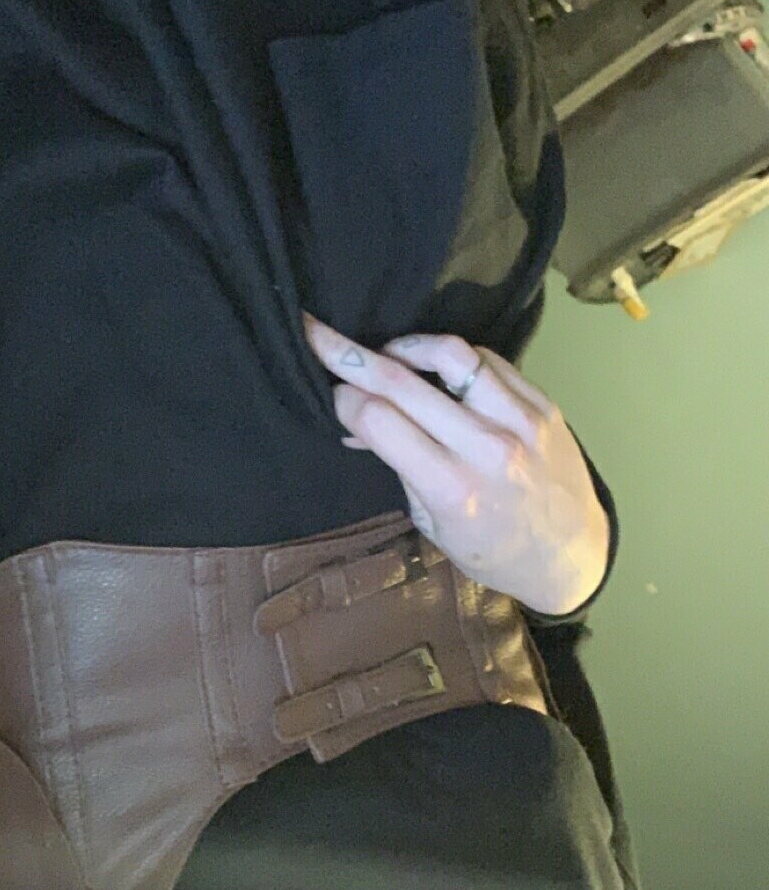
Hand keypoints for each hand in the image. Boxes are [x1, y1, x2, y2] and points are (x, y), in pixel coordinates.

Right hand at [303, 315, 609, 616]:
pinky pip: (487, 360)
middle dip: (349, 355)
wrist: (572, 555)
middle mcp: (486, 448)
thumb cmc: (493, 551)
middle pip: (402, 382)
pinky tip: (436, 367)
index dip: (344, 400)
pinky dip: (453, 357)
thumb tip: (354, 427)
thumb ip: (399, 468)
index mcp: (452, 489)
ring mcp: (519, 421)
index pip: (379, 420)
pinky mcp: (542, 404)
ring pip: (450, 354)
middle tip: (317, 335)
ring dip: (406, 347)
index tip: (330, 393)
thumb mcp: (434, 525)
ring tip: (386, 354)